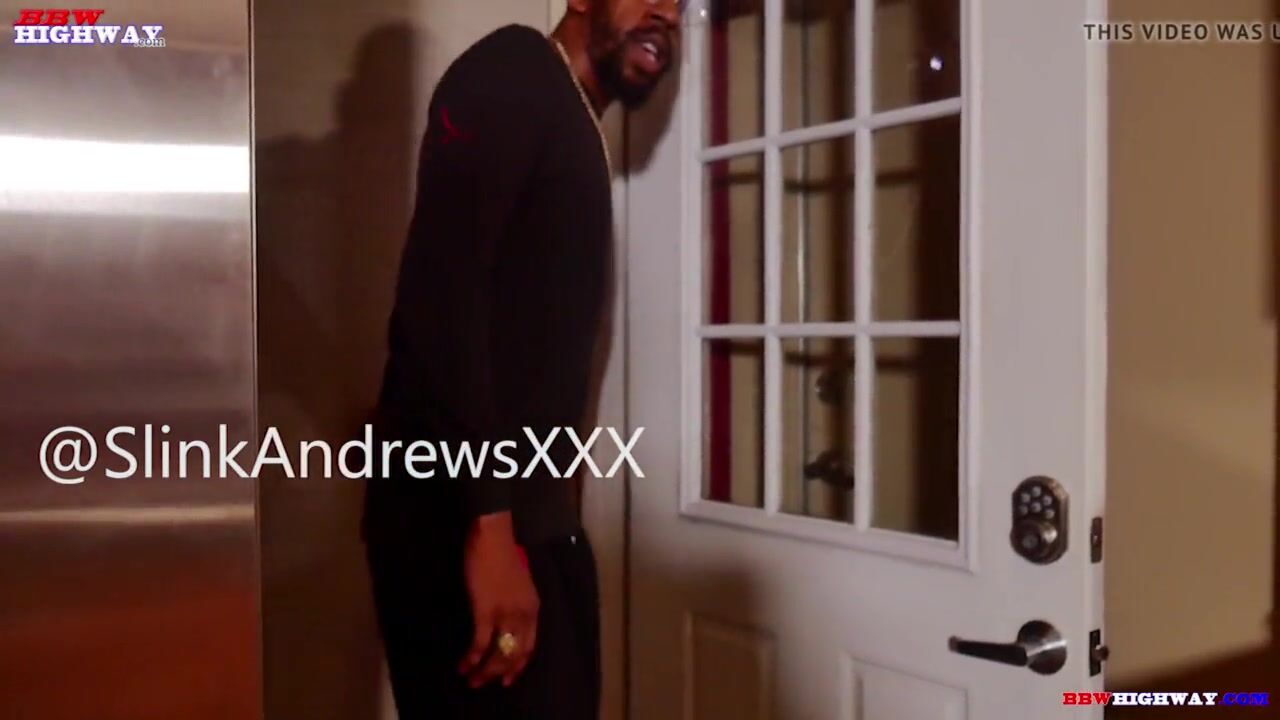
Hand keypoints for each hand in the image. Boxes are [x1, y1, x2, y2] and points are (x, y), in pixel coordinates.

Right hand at [458, 512, 538, 687]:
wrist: (492, 537)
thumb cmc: (502, 554)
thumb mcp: (519, 584)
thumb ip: (516, 604)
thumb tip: (504, 621)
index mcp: (533, 608)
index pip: (529, 646)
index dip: (518, 665)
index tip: (507, 678)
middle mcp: (523, 615)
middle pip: (514, 654)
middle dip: (499, 673)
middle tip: (484, 683)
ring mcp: (506, 614)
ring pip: (498, 653)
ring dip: (484, 671)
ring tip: (471, 680)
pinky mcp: (485, 611)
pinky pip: (480, 643)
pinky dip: (472, 657)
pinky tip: (464, 665)